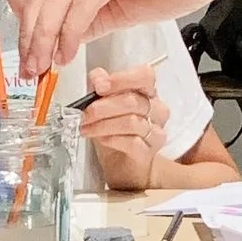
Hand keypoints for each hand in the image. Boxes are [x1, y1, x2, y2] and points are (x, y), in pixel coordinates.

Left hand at [78, 63, 166, 191]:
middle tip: (85, 114)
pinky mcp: (149, 151)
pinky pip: (132, 142)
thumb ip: (100, 85)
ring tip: (86, 128)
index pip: (144, 76)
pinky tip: (101, 139)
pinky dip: (112, 139)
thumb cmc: (114, 130)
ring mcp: (156, 131)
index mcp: (148, 92)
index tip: (99, 87)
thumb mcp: (102, 103)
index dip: (121, 80)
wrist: (120, 164)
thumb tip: (98, 77)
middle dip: (103, 107)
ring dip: (103, 125)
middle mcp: (157, 109)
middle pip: (132, 101)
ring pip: (131, 122)